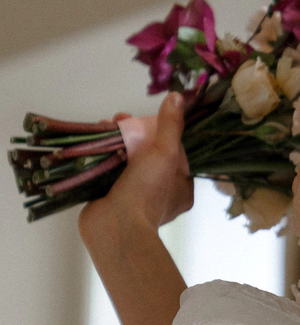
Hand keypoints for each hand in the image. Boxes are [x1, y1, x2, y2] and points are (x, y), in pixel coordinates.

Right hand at [78, 92, 192, 243]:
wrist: (115, 227)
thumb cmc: (147, 191)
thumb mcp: (164, 153)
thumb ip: (170, 126)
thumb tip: (177, 97)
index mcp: (181, 188)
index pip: (174, 152)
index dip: (159, 132)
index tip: (144, 119)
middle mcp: (161, 194)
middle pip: (148, 155)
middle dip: (133, 134)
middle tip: (119, 119)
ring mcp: (135, 198)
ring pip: (127, 162)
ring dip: (116, 141)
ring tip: (105, 126)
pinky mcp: (112, 199)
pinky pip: (109, 172)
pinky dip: (102, 157)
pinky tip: (93, 143)